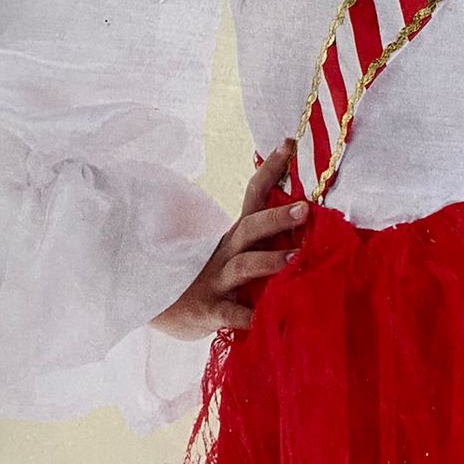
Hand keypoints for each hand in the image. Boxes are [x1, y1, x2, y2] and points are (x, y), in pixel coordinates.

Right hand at [149, 137, 307, 339]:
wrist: (157, 307)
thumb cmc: (207, 280)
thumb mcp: (232, 256)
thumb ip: (263, 244)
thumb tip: (306, 223)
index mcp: (234, 237)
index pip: (253, 195)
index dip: (271, 169)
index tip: (290, 143)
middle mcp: (225, 253)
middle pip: (250, 228)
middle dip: (277, 217)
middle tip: (305, 209)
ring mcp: (216, 281)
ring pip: (244, 266)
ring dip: (269, 261)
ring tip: (295, 259)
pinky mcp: (209, 311)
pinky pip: (232, 314)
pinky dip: (250, 317)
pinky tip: (266, 320)